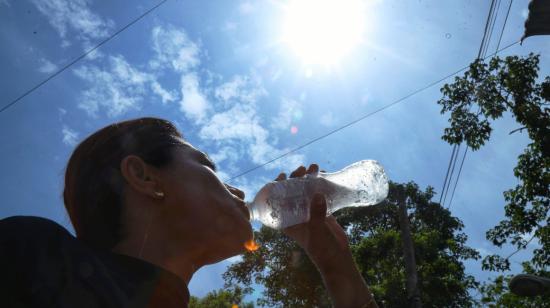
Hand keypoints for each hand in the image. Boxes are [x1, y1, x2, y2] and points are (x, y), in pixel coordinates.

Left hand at [275, 164, 377, 306]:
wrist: (337, 258)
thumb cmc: (321, 248)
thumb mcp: (316, 231)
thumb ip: (316, 213)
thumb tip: (318, 194)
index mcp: (287, 221)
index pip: (277, 201)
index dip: (277, 187)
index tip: (283, 175)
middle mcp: (296, 214)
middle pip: (291, 192)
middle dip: (295, 178)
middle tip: (302, 169)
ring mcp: (309, 212)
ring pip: (305, 191)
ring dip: (309, 178)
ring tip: (315, 167)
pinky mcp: (321, 211)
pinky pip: (319, 194)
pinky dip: (320, 184)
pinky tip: (324, 174)